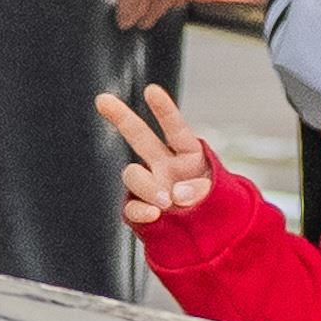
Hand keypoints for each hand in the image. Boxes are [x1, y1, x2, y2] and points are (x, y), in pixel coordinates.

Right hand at [94, 82, 217, 232]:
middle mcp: (164, 163)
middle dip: (120, 116)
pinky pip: (131, 206)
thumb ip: (199, 190)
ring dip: (147, 187)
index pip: (175, 128)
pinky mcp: (140, 207)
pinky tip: (154, 214)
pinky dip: (141, 210)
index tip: (151, 90)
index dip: (164, 110)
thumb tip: (174, 194)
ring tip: (166, 202)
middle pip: (139, 135)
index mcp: (187, 152)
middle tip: (102, 99)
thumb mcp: (218, 193)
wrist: (206, 230)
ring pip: (133, 174)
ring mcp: (151, 184)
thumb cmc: (213, 203)